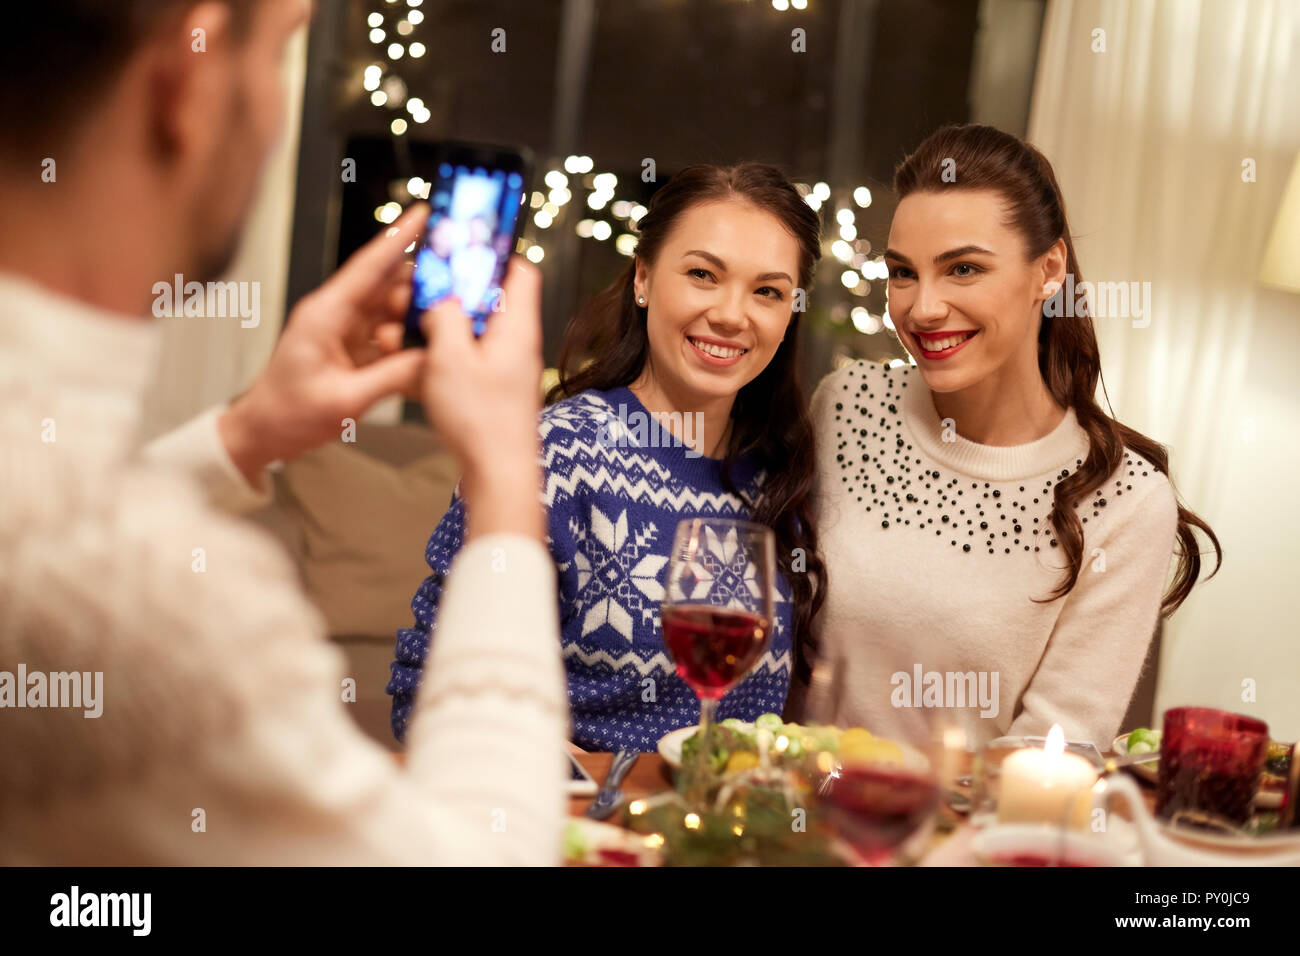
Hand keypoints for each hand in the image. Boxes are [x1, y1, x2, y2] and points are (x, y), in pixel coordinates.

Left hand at [218, 205, 430, 484]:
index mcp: (326, 314)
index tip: (424, 213)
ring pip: (389, 307)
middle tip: (454, 288)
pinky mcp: (351, 346)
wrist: (264, 432)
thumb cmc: (289, 414)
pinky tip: (425, 343)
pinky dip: (406, 335)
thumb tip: (432, 358)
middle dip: (419, 284)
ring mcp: (344, 329)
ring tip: (440, 325)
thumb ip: (391, 377)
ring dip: (413, 315)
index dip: (398, 238)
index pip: (369, 267)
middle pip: (386, 284)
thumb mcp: (345, 400)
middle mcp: (336, 314)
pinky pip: (386, 330)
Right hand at [420, 258, 545, 541]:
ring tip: (400, 334)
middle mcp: (516, 346)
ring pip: (471, 336)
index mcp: (516, 328)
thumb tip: (442, 297)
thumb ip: (446, 316)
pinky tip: (412, 368)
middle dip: (449, 297)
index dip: (491, 256)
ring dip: (438, 332)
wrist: (498, 477)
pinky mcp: (493, 395)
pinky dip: (441, 362)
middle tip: (415, 297)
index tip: (457, 251)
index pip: (520, 272)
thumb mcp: (450, 357)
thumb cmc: (481, 421)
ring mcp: (506, 371)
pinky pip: (466, 365)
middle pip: (488, 302)